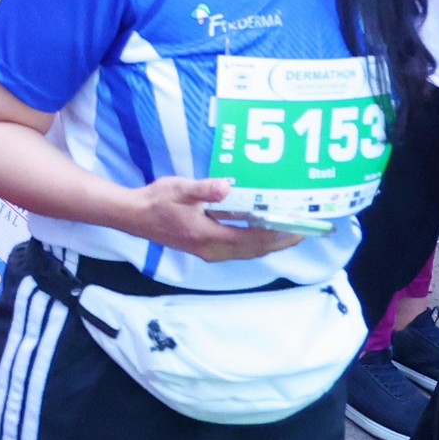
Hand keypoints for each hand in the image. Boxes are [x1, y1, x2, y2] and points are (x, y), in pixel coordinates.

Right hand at [129, 176, 305, 262]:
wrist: (135, 216)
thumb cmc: (157, 201)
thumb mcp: (179, 189)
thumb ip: (203, 190)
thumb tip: (226, 187)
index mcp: (207, 236)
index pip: (251, 239)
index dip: (277, 236)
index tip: (298, 229)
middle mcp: (212, 249)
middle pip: (254, 250)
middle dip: (280, 241)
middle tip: (303, 230)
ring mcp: (209, 251)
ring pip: (248, 252)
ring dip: (270, 244)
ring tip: (289, 232)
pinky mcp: (206, 248)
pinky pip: (239, 249)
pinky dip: (256, 242)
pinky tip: (263, 231)